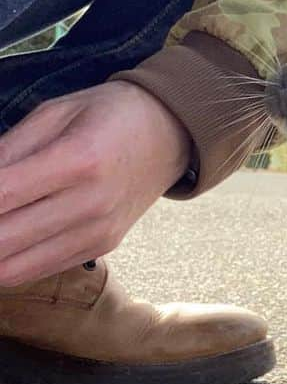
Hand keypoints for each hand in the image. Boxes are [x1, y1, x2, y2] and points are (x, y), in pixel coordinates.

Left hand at [0, 81, 192, 286]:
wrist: (173, 132)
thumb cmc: (109, 113)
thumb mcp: (54, 113)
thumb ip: (6, 151)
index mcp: (78, 159)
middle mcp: (90, 204)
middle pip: (1, 242)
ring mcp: (97, 232)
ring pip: (12, 268)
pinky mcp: (100, 248)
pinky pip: (36, 270)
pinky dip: (6, 262)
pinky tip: (4, 239)